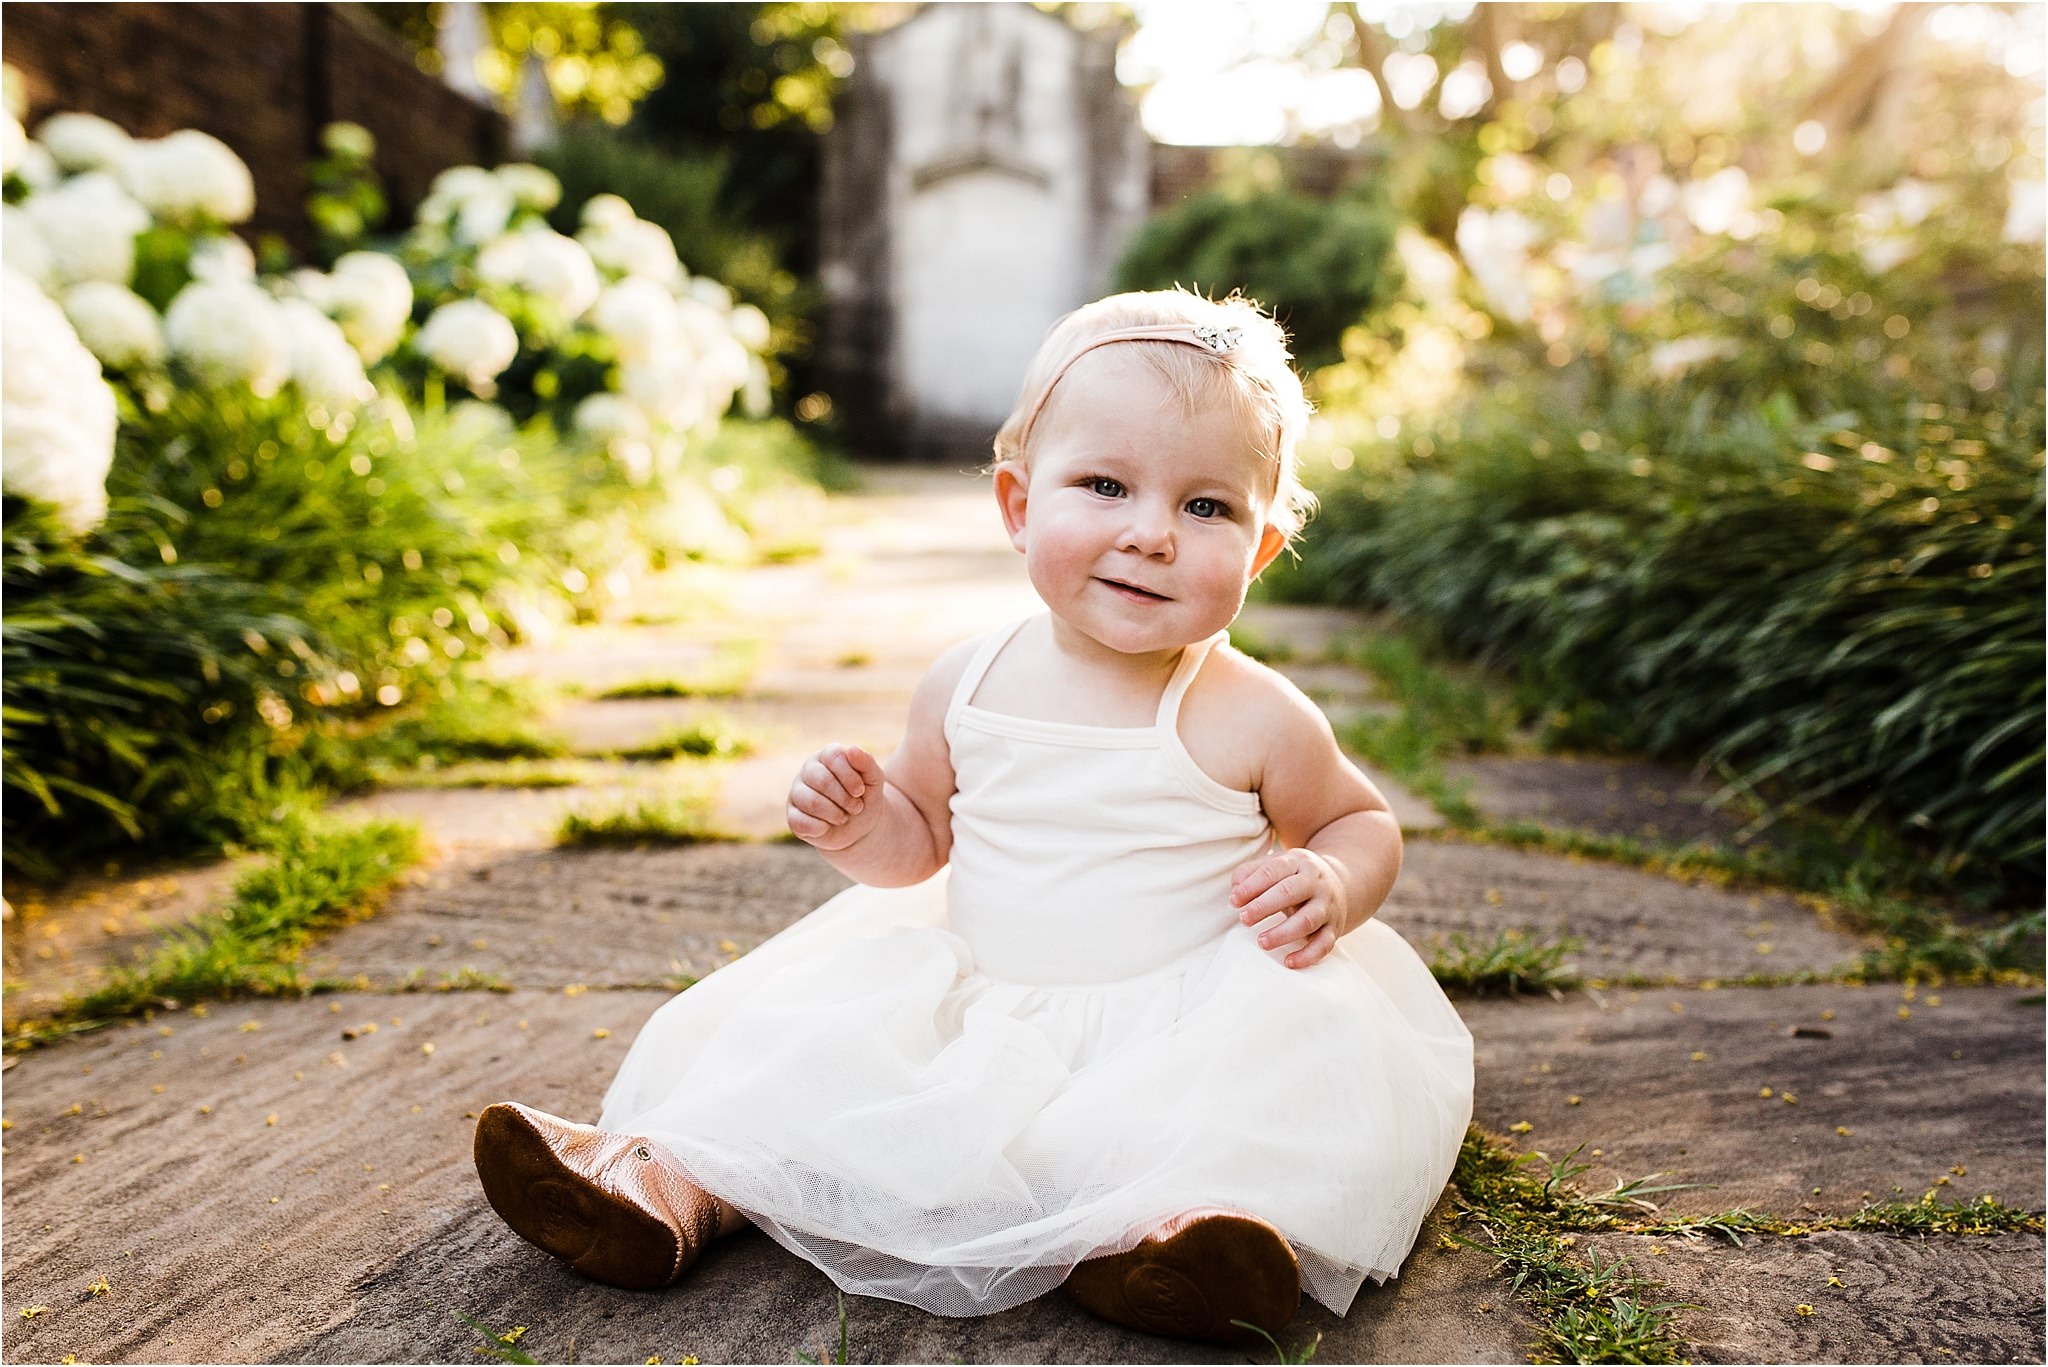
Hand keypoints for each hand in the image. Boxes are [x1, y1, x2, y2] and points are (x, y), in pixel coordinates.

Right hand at [787, 743, 888, 850]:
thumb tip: (852, 749)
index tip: (860, 791)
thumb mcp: (874, 780)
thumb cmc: (865, 798)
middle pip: (823, 780)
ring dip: (835, 814)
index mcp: (826, 756)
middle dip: (845, 798)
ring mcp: (796, 793)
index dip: (849, 776)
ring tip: (843, 817)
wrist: (861, 827)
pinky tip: (828, 826)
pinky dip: (821, 828)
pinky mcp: (792, 816)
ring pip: (812, 802)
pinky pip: (800, 822)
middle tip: (856, 807)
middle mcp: (808, 771)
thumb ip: (867, 763)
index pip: (833, 756)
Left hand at [1230, 848, 1346, 969]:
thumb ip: (1251, 873)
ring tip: (1262, 942)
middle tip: (1244, 919)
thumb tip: (1235, 890)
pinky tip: (1289, 961)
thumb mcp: (1276, 865)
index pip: (1273, 870)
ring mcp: (1327, 907)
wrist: (1343, 884)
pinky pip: (1324, 944)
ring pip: (1307, 920)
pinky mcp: (1334, 929)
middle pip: (1290, 892)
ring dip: (1283, 933)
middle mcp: (1315, 883)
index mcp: (1297, 863)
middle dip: (1264, 906)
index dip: (1252, 886)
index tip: (1234, 901)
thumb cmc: (1296, 877)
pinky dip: (1308, 955)